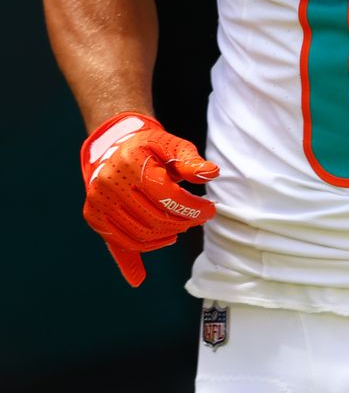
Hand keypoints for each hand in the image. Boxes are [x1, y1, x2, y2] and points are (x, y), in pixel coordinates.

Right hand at [81, 112, 218, 286]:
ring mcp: (99, 201)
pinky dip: (146, 247)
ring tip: (182, 226)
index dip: (192, 207)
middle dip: (183, 222)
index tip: (209, 210)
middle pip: (154, 218)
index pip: (167, 195)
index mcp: (132, 161)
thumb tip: (212, 172)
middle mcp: (110, 182)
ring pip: (140, 234)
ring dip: (167, 235)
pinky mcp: (93, 215)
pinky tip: (162, 245)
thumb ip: (190, 161)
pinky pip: (123, 242)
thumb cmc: (149, 147)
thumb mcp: (171, 145)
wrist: (115, 147)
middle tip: (197, 219)